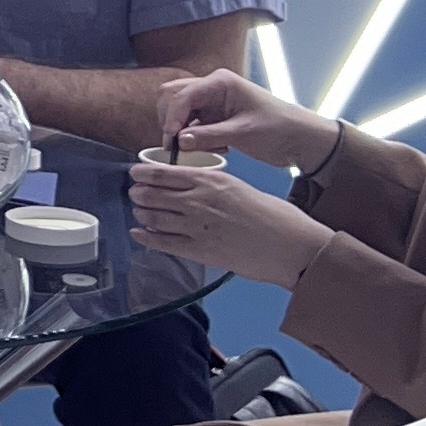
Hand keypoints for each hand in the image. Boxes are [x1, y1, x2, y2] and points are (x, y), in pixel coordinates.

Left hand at [125, 148, 320, 287]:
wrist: (290, 245)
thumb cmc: (273, 215)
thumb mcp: (239, 187)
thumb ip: (213, 187)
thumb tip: (194, 188)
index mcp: (211, 180)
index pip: (164, 173)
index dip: (143, 173)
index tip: (134, 173)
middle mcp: (199, 201)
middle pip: (153, 194)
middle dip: (139, 194)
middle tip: (134, 194)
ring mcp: (197, 227)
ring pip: (154, 217)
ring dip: (141, 214)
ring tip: (138, 212)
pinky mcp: (200, 251)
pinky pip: (163, 243)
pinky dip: (146, 238)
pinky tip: (139, 234)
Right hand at [153, 66, 334, 172]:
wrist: (300, 139)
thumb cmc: (278, 129)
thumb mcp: (243, 133)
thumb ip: (208, 136)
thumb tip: (179, 141)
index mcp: (220, 82)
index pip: (181, 95)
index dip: (172, 118)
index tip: (171, 142)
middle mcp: (212, 87)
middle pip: (173, 96)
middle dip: (169, 120)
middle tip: (174, 145)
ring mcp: (212, 101)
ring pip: (179, 110)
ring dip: (179, 129)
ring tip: (192, 148)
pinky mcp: (214, 116)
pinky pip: (190, 123)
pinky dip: (190, 135)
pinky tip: (206, 148)